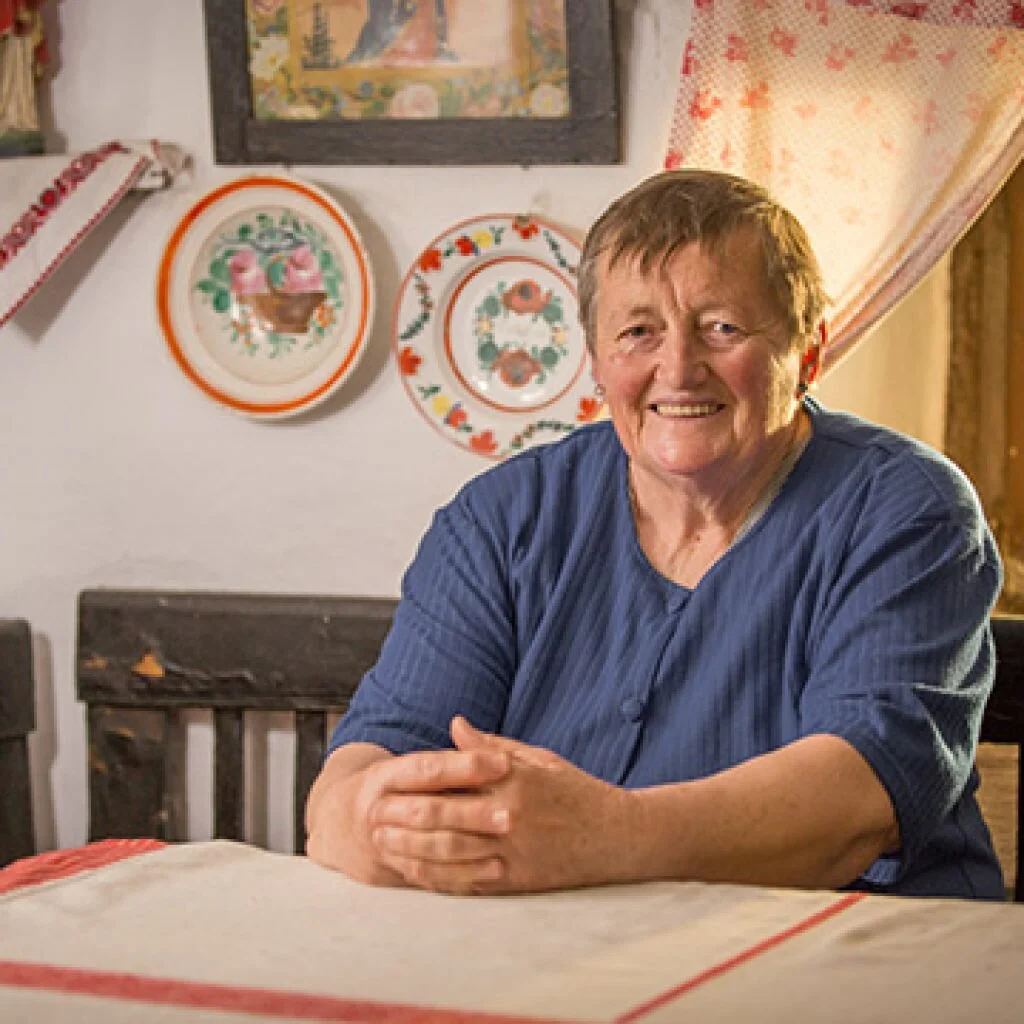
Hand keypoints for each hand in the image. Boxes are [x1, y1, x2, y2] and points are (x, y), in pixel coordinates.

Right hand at [306, 743, 511, 888]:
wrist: (344, 826)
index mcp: (384, 776)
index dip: (465, 766)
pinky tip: (496, 867)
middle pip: (428, 810)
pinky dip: (466, 873)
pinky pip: (433, 876)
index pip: (427, 769)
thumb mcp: (409, 765)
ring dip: (472, 845)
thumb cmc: (393, 788)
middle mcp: (379, 810)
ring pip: (430, 847)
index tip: (503, 764)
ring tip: (506, 839)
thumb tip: (463, 725)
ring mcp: (384, 844)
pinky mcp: (397, 871)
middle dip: (471, 813)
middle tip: (509, 813)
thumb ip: (441, 752)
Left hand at [369, 717, 633, 893]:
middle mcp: (510, 817)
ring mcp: (512, 853)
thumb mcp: (538, 758)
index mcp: (514, 781)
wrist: (618, 838)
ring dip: (409, 849)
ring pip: (448, 853)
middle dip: (402, 817)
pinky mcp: (515, 882)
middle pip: (442, 817)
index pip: (454, 779)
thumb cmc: (577, 792)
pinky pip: (465, 882)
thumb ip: (492, 746)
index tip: (386, 782)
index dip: (415, 783)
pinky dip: (434, 878)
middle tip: (370, 815)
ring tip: (381, 843)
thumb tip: (455, 725)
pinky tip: (412, 871)